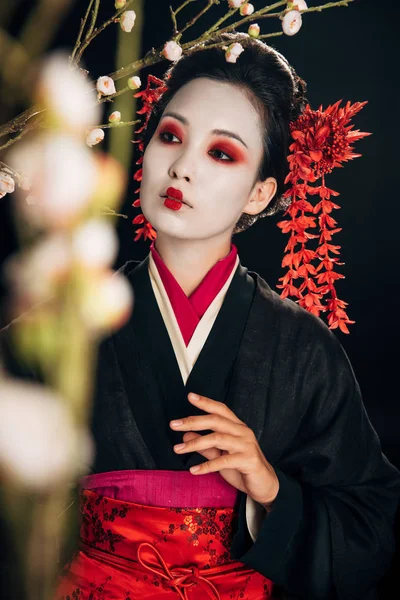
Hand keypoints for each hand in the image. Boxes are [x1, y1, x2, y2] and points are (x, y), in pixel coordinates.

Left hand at [170, 393, 278, 507]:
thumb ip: (204, 445)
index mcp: (237, 427)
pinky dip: (206, 465)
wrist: (264, 485)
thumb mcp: (220, 455)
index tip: (190, 396)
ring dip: (195, 443)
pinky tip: (193, 470)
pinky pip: (224, 461)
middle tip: (174, 425)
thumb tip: (185, 435)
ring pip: (217, 439)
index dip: (206, 402)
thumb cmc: (241, 468)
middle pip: (216, 420)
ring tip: (178, 450)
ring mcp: (246, 445)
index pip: (221, 409)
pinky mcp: (248, 460)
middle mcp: (243, 432)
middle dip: (193, 421)